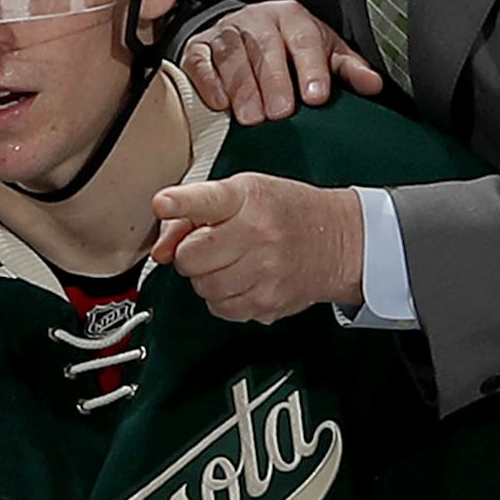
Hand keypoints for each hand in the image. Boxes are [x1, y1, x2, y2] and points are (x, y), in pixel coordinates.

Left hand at [151, 173, 363, 322]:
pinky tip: (242, 279)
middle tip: (212, 244)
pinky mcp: (269, 303)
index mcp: (249, 199)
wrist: (339, 241)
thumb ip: (194, 211)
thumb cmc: (288, 211)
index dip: (180, 203)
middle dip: (191, 253)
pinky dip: (223, 297)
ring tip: (230, 261)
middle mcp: (258, 235)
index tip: (163, 203)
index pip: (207, 200)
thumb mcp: (245, 191)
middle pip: (190, 257)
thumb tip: (161, 249)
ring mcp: (265, 273)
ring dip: (207, 277)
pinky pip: (221, 309)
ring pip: (202, 287)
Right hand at [180, 1, 383, 124]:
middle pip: (265, 47)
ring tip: (252, 118)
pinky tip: (220, 104)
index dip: (311, 67)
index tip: (316, 96)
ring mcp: (225, 33)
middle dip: (273, 81)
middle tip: (281, 113)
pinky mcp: (197, 49)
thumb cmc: (286, 49)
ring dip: (242, 87)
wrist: (242, 33)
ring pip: (232, 55)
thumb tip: (374, 85)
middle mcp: (257, 20)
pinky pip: (200, 63)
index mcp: (292, 18)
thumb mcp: (322, 53)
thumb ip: (346, 69)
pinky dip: (208, 83)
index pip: (304, 39)